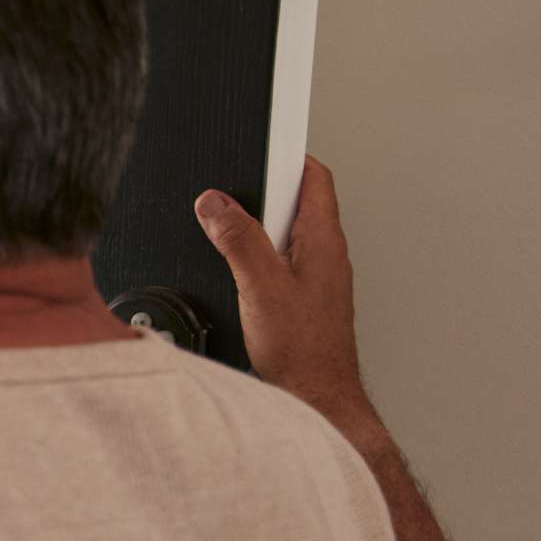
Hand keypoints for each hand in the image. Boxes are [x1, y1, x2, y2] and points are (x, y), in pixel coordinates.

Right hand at [196, 157, 374, 430]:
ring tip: (229, 238)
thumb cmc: (302, 350)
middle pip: (297, 202)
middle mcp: (325, 255)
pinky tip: (237, 278)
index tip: (265, 143)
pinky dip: (258, 259)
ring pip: (287, 235)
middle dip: (263, 193)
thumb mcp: (260, 287)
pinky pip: (280, 263)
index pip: (314, 176)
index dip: (288, 154)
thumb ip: (238, 240)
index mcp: (323, 240)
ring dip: (258, 229)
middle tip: (232, 196)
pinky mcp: (303, 299)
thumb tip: (215, 204)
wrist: (315, 397)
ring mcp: (317, 278)